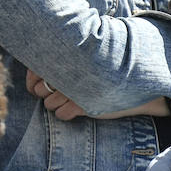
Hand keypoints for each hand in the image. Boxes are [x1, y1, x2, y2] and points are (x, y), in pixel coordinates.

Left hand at [25, 69, 169, 120]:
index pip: (36, 68)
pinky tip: (75, 109)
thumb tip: (35, 72)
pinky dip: (65, 113)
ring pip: (49, 103)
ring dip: (55, 104)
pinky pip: (61, 114)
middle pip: (40, 88)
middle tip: (54, 92)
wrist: (138, 83)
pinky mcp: (84, 106)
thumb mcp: (86, 56)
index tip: (35, 83)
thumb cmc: (107, 66)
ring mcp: (76, 89)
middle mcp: (70, 71)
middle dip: (42, 92)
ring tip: (68, 99)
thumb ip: (64, 56)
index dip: (32, 79)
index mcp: (68, 56)